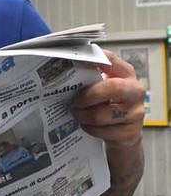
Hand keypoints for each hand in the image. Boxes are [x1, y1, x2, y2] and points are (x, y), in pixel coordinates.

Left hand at [74, 49, 145, 195]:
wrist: (123, 136)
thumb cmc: (106, 106)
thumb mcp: (100, 88)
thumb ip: (89, 77)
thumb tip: (59, 67)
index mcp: (125, 74)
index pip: (111, 60)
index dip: (94, 59)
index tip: (77, 61)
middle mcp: (136, 91)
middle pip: (114, 87)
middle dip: (89, 95)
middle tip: (76, 101)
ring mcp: (136, 113)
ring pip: (103, 114)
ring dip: (84, 115)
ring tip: (77, 114)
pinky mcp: (132, 133)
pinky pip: (103, 131)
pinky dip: (90, 129)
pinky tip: (86, 126)